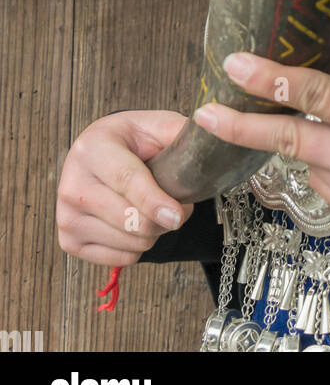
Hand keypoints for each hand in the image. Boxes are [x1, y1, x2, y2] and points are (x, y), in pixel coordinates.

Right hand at [56, 111, 194, 265]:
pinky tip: (133, 222)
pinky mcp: (68, 242)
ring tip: (152, 208)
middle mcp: (72, 185)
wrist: (99, 155)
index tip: (177, 215)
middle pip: (129, 219)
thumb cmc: (133, 141)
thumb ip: (180, 134)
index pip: (126, 181)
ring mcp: (66, 217)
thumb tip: (208, 140)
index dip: (154, 201)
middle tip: (175, 202)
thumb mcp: (157, 126)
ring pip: (130, 242)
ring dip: (154, 231)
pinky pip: (121, 258)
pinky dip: (138, 245)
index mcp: (92, 149)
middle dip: (164, 217)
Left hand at [192, 50, 329, 234]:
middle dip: (242, 125)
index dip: (269, 78)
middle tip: (205, 111)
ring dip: (302, 140)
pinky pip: (323, 184)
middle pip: (291, 140)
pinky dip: (326, 165)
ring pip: (305, 162)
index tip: (234, 64)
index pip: (316, 93)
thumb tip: (310, 54)